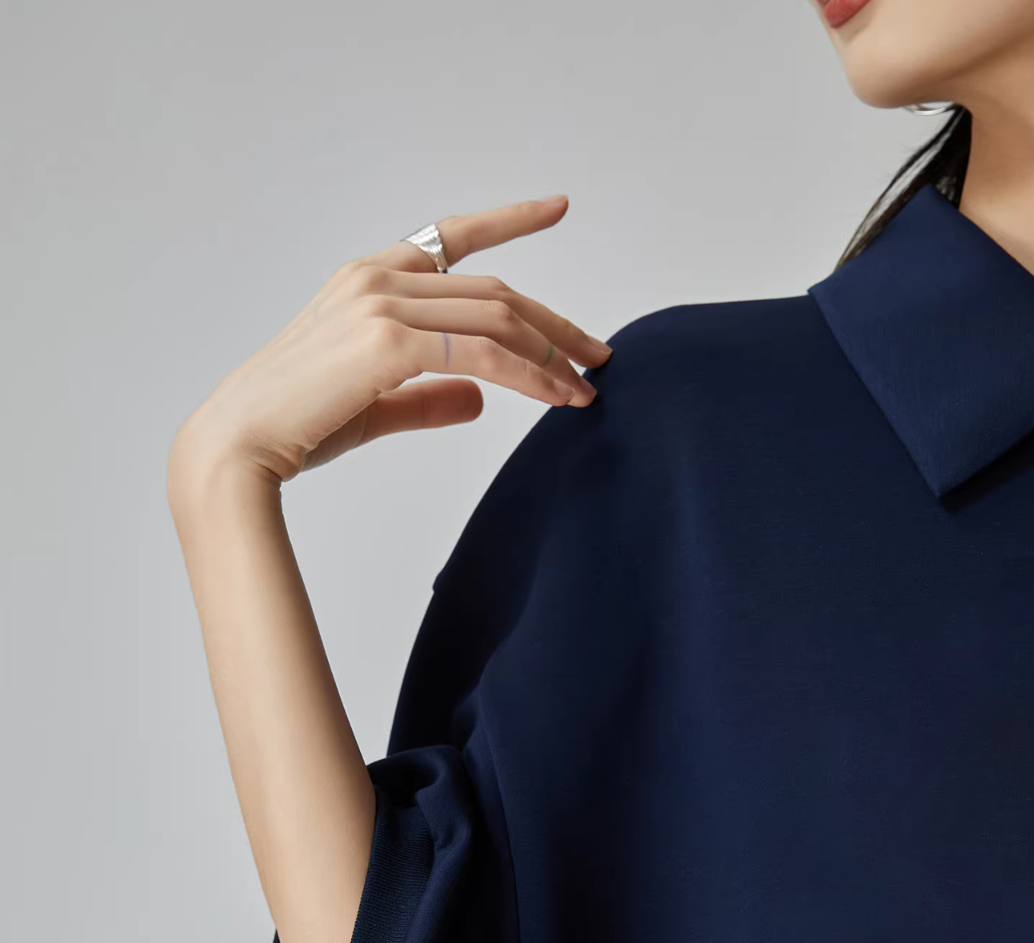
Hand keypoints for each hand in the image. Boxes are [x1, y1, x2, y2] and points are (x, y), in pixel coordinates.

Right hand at [169, 194, 612, 486]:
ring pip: (497, 317)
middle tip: (598, 356)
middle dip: (554, 324)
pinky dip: (530, 375)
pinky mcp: (388, 341)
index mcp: (369, 279)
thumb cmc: (296, 427)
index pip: (451, 237)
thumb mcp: (376, 404)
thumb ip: (429, 395)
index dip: (510, 219)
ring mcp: (382, 303)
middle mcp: (377, 277)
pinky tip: (557, 397)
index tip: (557, 208)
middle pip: (494, 289)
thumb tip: (479, 398)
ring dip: (551, 354)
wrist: (239, 447)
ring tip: (586, 388)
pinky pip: (484, 352)